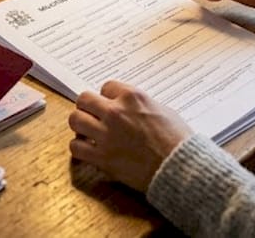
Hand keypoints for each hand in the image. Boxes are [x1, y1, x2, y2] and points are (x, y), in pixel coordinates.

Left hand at [67, 81, 192, 191]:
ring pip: (75, 120)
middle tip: (93, 116)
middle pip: (84, 99)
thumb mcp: (163, 110)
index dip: (108, 97)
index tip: (111, 106)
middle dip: (88, 107)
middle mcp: (115, 112)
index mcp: (132, 97)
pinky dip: (80, 148)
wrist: (179, 168)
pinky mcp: (102, 157)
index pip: (106, 87)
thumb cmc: (177, 140)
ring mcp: (106, 135)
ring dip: (81, 125)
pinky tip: (89, 150)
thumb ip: (140, 105)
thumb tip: (129, 107)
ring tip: (89, 132)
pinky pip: (76, 146)